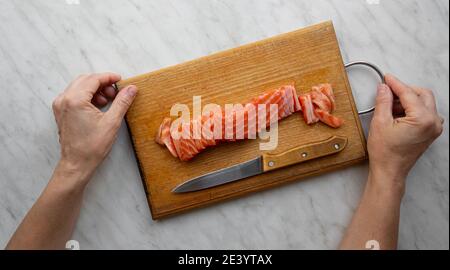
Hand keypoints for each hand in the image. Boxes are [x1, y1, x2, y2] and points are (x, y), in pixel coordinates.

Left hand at [52, 73, 137, 184]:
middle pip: (85, 80)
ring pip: (79, 87)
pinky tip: (98, 105)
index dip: (109, 77)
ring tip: (109, 100)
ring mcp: (60, 105)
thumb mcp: (112, 122)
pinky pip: (74, 96)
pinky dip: (87, 96)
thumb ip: (122, 102)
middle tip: (116, 92)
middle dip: (102, 83)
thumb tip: (131, 88)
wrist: (77, 164)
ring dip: (95, 89)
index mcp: (75, 100)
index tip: (120, 80)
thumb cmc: (92, 146)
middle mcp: (64, 99)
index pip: (93, 79)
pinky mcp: (61, 112)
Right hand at [367, 74, 442, 192]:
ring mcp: (434, 128)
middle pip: (422, 94)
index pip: (409, 93)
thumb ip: (383, 102)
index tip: (387, 78)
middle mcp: (433, 123)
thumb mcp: (380, 123)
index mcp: (422, 119)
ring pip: (424, 103)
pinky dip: (412, 109)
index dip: (395, 84)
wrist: (389, 171)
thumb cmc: (386, 153)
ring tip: (390, 106)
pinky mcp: (430, 132)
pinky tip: (397, 114)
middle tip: (387, 91)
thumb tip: (384, 88)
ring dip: (408, 100)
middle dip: (404, 91)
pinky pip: (425, 113)